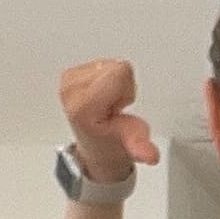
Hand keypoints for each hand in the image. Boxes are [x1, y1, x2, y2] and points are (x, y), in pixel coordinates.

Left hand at [60, 59, 157, 193]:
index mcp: (82, 106)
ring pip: (109, 64)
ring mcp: (68, 80)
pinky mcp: (70, 73)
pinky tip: (101, 96)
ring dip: (114, 83)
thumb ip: (139, 146)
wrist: (95, 141)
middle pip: (116, 67)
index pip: (120, 71)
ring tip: (107, 103)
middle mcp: (70, 89)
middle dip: (121, 86)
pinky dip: (105, 79)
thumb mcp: (130, 144)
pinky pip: (101, 63)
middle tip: (113, 107)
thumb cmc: (110, 140)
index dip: (127, 90)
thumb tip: (151, 156)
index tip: (117, 108)